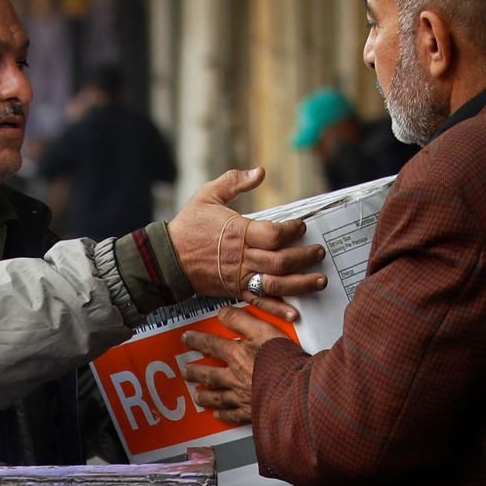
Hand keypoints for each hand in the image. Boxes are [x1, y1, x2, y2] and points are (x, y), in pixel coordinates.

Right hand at [167, 168, 328, 300]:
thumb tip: (259, 172)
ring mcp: (238, 277)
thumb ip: (234, 181)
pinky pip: (259, 301)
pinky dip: (277, 309)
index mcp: (238, 232)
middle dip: (305, 257)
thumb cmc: (187, 226)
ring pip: (275, 284)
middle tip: (319, 252)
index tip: (302, 227)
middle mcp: (241, 257)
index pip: (274, 234)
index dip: (293, 230)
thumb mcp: (207, 195)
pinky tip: (294, 313)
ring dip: (300, 284)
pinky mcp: (234, 291)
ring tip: (319, 281)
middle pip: (280, 261)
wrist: (166, 259)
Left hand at [180, 302, 298, 425]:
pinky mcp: (251, 412)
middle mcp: (235, 377)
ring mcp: (242, 396)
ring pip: (217, 397)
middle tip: (186, 372)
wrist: (297, 390)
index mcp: (237, 356)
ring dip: (205, 396)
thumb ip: (242, 320)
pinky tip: (218, 415)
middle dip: (195, 372)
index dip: (197, 341)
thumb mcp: (264, 330)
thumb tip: (223, 312)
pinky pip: (233, 415)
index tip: (186, 339)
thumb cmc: (284, 361)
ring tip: (197, 396)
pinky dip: (224, 415)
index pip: (211, 345)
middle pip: (209, 374)